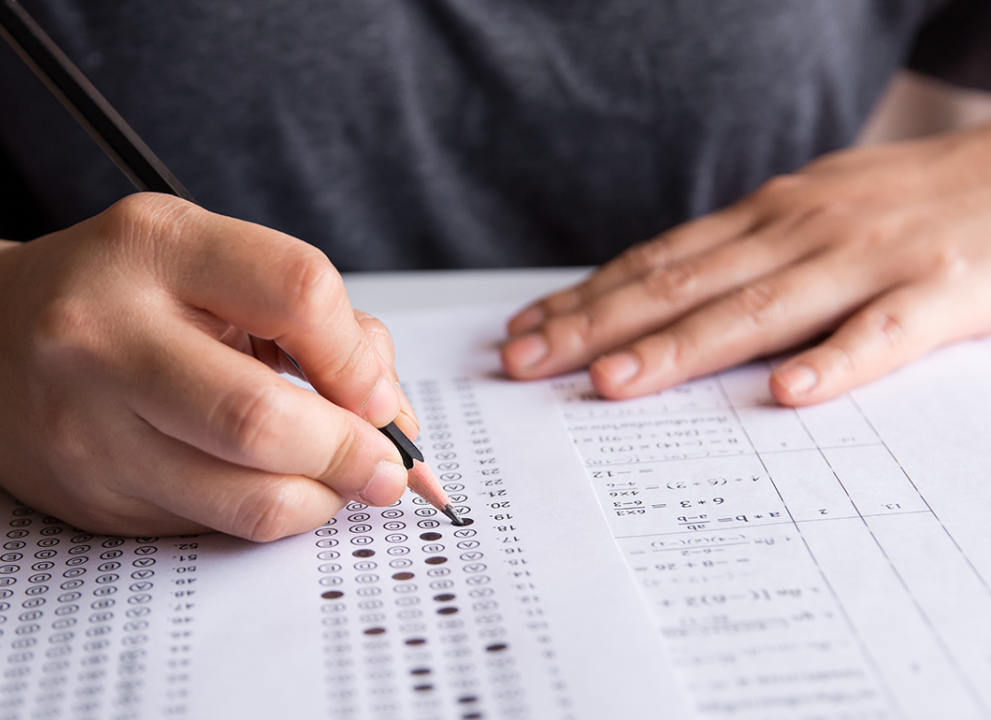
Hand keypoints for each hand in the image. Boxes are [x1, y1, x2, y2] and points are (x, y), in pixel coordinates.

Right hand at [0, 193, 415, 540]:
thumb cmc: (121, 292)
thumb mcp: (212, 263)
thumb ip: (313, 321)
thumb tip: (389, 411)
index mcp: (159, 249)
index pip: (298, 293)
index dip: (361, 358)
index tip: (380, 395)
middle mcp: (110, 338)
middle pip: (264, 420)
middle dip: (352, 454)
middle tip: (386, 465)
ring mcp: (94, 429)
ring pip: (248, 500)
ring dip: (325, 498)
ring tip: (340, 477)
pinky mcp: (98, 500)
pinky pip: (219, 526)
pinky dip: (273, 513)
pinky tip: (275, 482)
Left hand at [503, 122, 990, 404]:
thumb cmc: (895, 205)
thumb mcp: (803, 214)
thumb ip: (737, 256)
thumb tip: (653, 296)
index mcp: (764, 218)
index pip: (656, 261)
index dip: (586, 298)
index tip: (526, 331)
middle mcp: (798, 233)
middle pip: (682, 284)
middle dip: (597, 326)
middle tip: (527, 362)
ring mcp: (865, 261)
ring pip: (759, 309)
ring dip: (681, 347)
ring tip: (613, 382)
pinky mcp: (936, 294)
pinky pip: (881, 334)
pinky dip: (834, 363)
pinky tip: (787, 396)